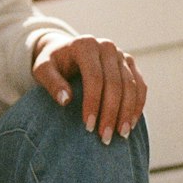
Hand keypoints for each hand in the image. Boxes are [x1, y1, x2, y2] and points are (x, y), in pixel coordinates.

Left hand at [32, 33, 146, 143]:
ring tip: (121, 135)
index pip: (94, 77)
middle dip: (111, 113)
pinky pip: (140, 85)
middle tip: (105, 137)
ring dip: (127, 112)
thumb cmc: (52, 64)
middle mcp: (106, 46)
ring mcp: (121, 54)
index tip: (88, 127)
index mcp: (85, 45)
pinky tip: (131, 123)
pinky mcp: (130, 63)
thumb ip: (51, 82)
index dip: (93, 103)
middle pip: (115, 83)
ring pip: (131, 85)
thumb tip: (66, 100)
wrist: (64, 51)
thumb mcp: (43, 70)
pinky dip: (138, 105)